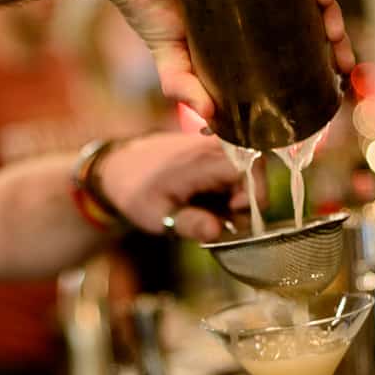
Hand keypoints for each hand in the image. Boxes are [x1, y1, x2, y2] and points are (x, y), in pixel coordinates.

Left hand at [99, 132, 266, 241]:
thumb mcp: (158, 216)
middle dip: (248, 199)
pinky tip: (210, 200)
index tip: (233, 215)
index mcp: (203, 158)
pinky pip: (238, 166)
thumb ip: (189, 224)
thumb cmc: (136, 192)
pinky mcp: (216, 147)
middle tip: (225, 220)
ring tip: (213, 211)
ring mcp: (217, 142)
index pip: (252, 170)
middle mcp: (215, 144)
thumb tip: (217, 232)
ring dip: (239, 195)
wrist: (119, 167)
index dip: (251, 197)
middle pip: (256, 170)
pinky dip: (230, 188)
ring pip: (249, 170)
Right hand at [101, 0, 353, 122]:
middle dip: (334, 41)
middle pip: (310, 17)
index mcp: (248, 25)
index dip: (318, 60)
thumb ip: (185, 91)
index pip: (293, 42)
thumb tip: (208, 118)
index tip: (334, 81)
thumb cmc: (146, 9)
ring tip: (334, 36)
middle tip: (342, 65)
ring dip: (329, 12)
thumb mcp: (170, 62)